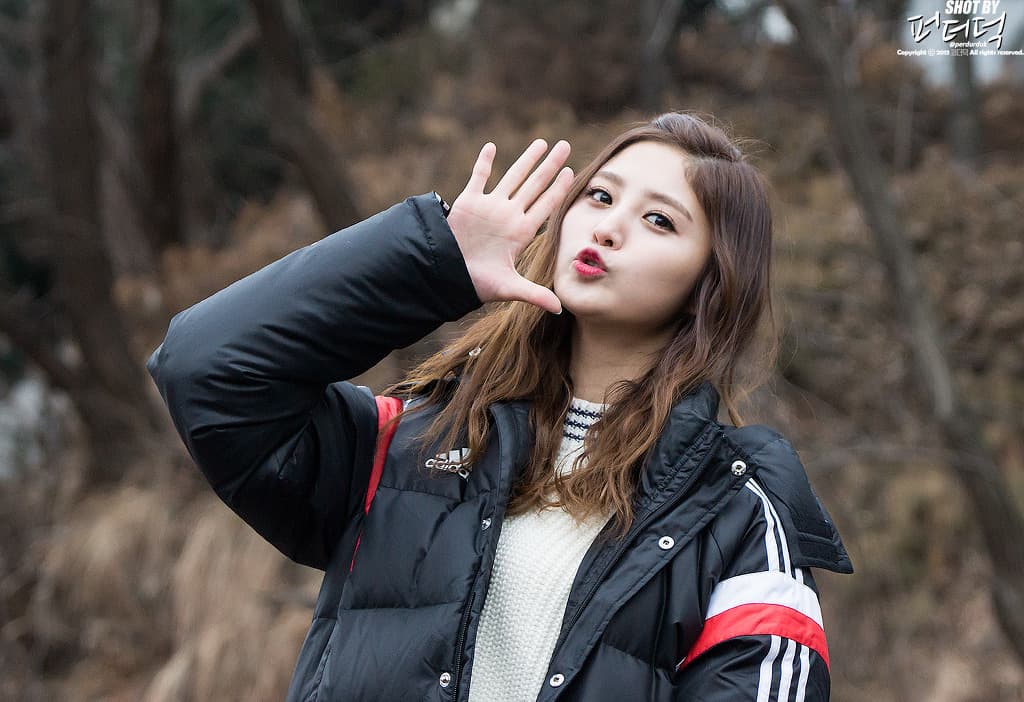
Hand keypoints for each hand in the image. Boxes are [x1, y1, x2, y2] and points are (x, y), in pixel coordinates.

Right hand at [446, 139, 573, 314]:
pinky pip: (478, 177)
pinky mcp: (468, 202)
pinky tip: (492, 146)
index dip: (558, 189)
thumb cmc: (478, 282)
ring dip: (526, 160)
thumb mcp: (509, 287)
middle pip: (534, 185)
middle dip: (550, 166)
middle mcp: (509, 215)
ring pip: (512, 177)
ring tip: (542, 143)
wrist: (448, 274)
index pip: (545, 205)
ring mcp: (490, 207)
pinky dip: (484, 162)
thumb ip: (535, 294)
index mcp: (521, 232)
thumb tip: (561, 309)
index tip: (572, 173)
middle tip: (565, 146)